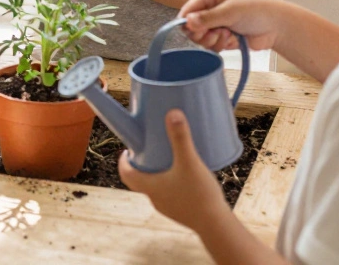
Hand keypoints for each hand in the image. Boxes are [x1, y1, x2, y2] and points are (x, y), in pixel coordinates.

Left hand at [118, 110, 229, 231]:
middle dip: (142, 164)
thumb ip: (180, 137)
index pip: (126, 173)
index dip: (123, 161)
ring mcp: (168, 207)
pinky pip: (171, 195)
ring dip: (157, 174)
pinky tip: (186, 177)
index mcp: (149, 186)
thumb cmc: (199, 195)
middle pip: (140, 179)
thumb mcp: (189, 161)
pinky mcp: (181, 212)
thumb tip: (172, 113)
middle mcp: (155, 198)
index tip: (127, 150)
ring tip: (169, 160)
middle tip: (149, 150)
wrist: (216, 225)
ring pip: (156, 188)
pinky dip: (172, 184)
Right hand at [180, 0, 283, 51]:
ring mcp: (218, 24)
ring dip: (213, 40)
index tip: (195, 30)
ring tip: (228, 35)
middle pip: (192, 27)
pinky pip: (213, 46)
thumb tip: (186, 23)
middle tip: (215, 33)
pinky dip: (222, 45)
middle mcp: (211, 9)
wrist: (278, 26)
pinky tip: (234, 40)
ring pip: (202, 39)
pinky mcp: (224, 38)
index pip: (188, 10)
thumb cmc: (255, 11)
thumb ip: (207, 18)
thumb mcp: (229, 11)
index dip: (188, 22)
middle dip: (202, 33)